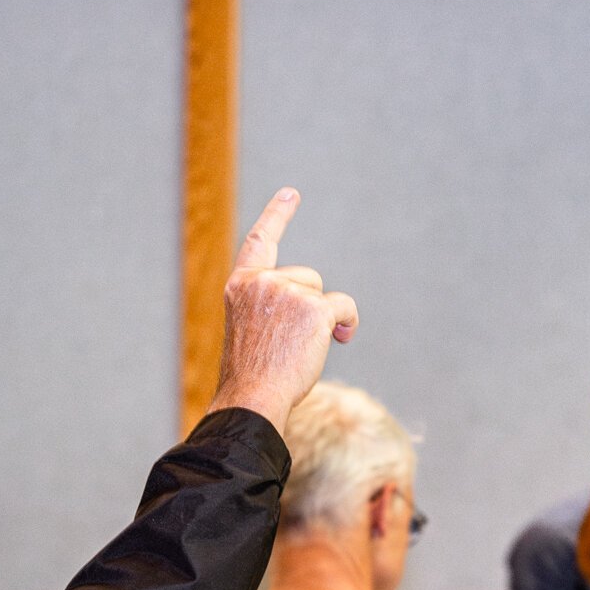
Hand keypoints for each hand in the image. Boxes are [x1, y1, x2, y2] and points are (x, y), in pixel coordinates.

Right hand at [208, 188, 357, 431]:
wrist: (252, 397)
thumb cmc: (253, 375)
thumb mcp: (252, 329)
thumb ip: (273, 308)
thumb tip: (329, 313)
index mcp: (241, 285)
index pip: (261, 241)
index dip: (278, 215)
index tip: (292, 193)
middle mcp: (262, 281)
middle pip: (307, 278)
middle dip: (310, 306)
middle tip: (294, 341)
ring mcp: (287, 291)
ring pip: (324, 295)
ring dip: (325, 319)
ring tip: (302, 349)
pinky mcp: (313, 307)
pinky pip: (344, 307)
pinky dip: (348, 323)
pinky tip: (338, 339)